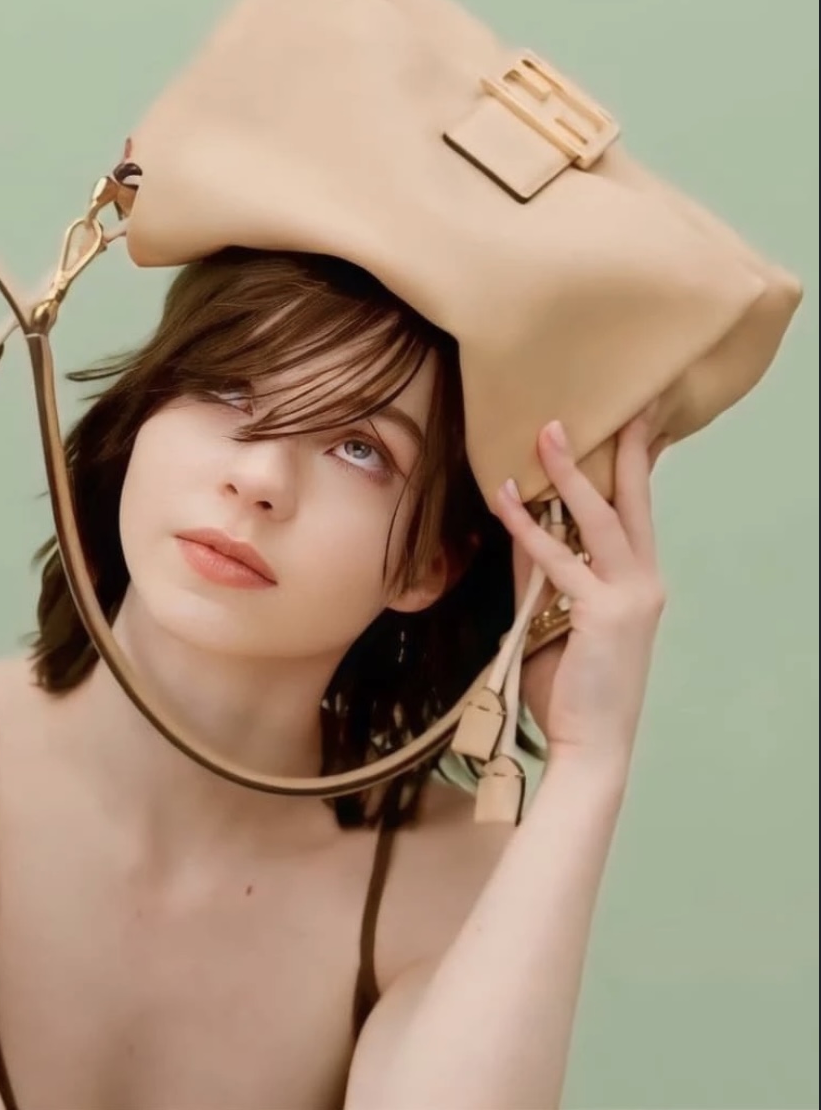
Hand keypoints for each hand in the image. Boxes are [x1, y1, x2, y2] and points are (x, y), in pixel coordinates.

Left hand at [494, 410, 667, 776]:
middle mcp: (645, 582)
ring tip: (548, 432)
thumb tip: (523, 525)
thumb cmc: (574, 686)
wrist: (591, 745)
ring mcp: (630, 596)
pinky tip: (506, 500)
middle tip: (603, 407)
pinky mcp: (604, 612)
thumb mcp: (558, 617)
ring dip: (569, 472)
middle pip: (631, 502)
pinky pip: (558, 559)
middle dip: (618, 451)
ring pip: (599, 519)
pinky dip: (529, 528)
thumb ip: (544, 572)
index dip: (631, 468)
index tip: (628, 424)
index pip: (635, 513)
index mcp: (640, 582)